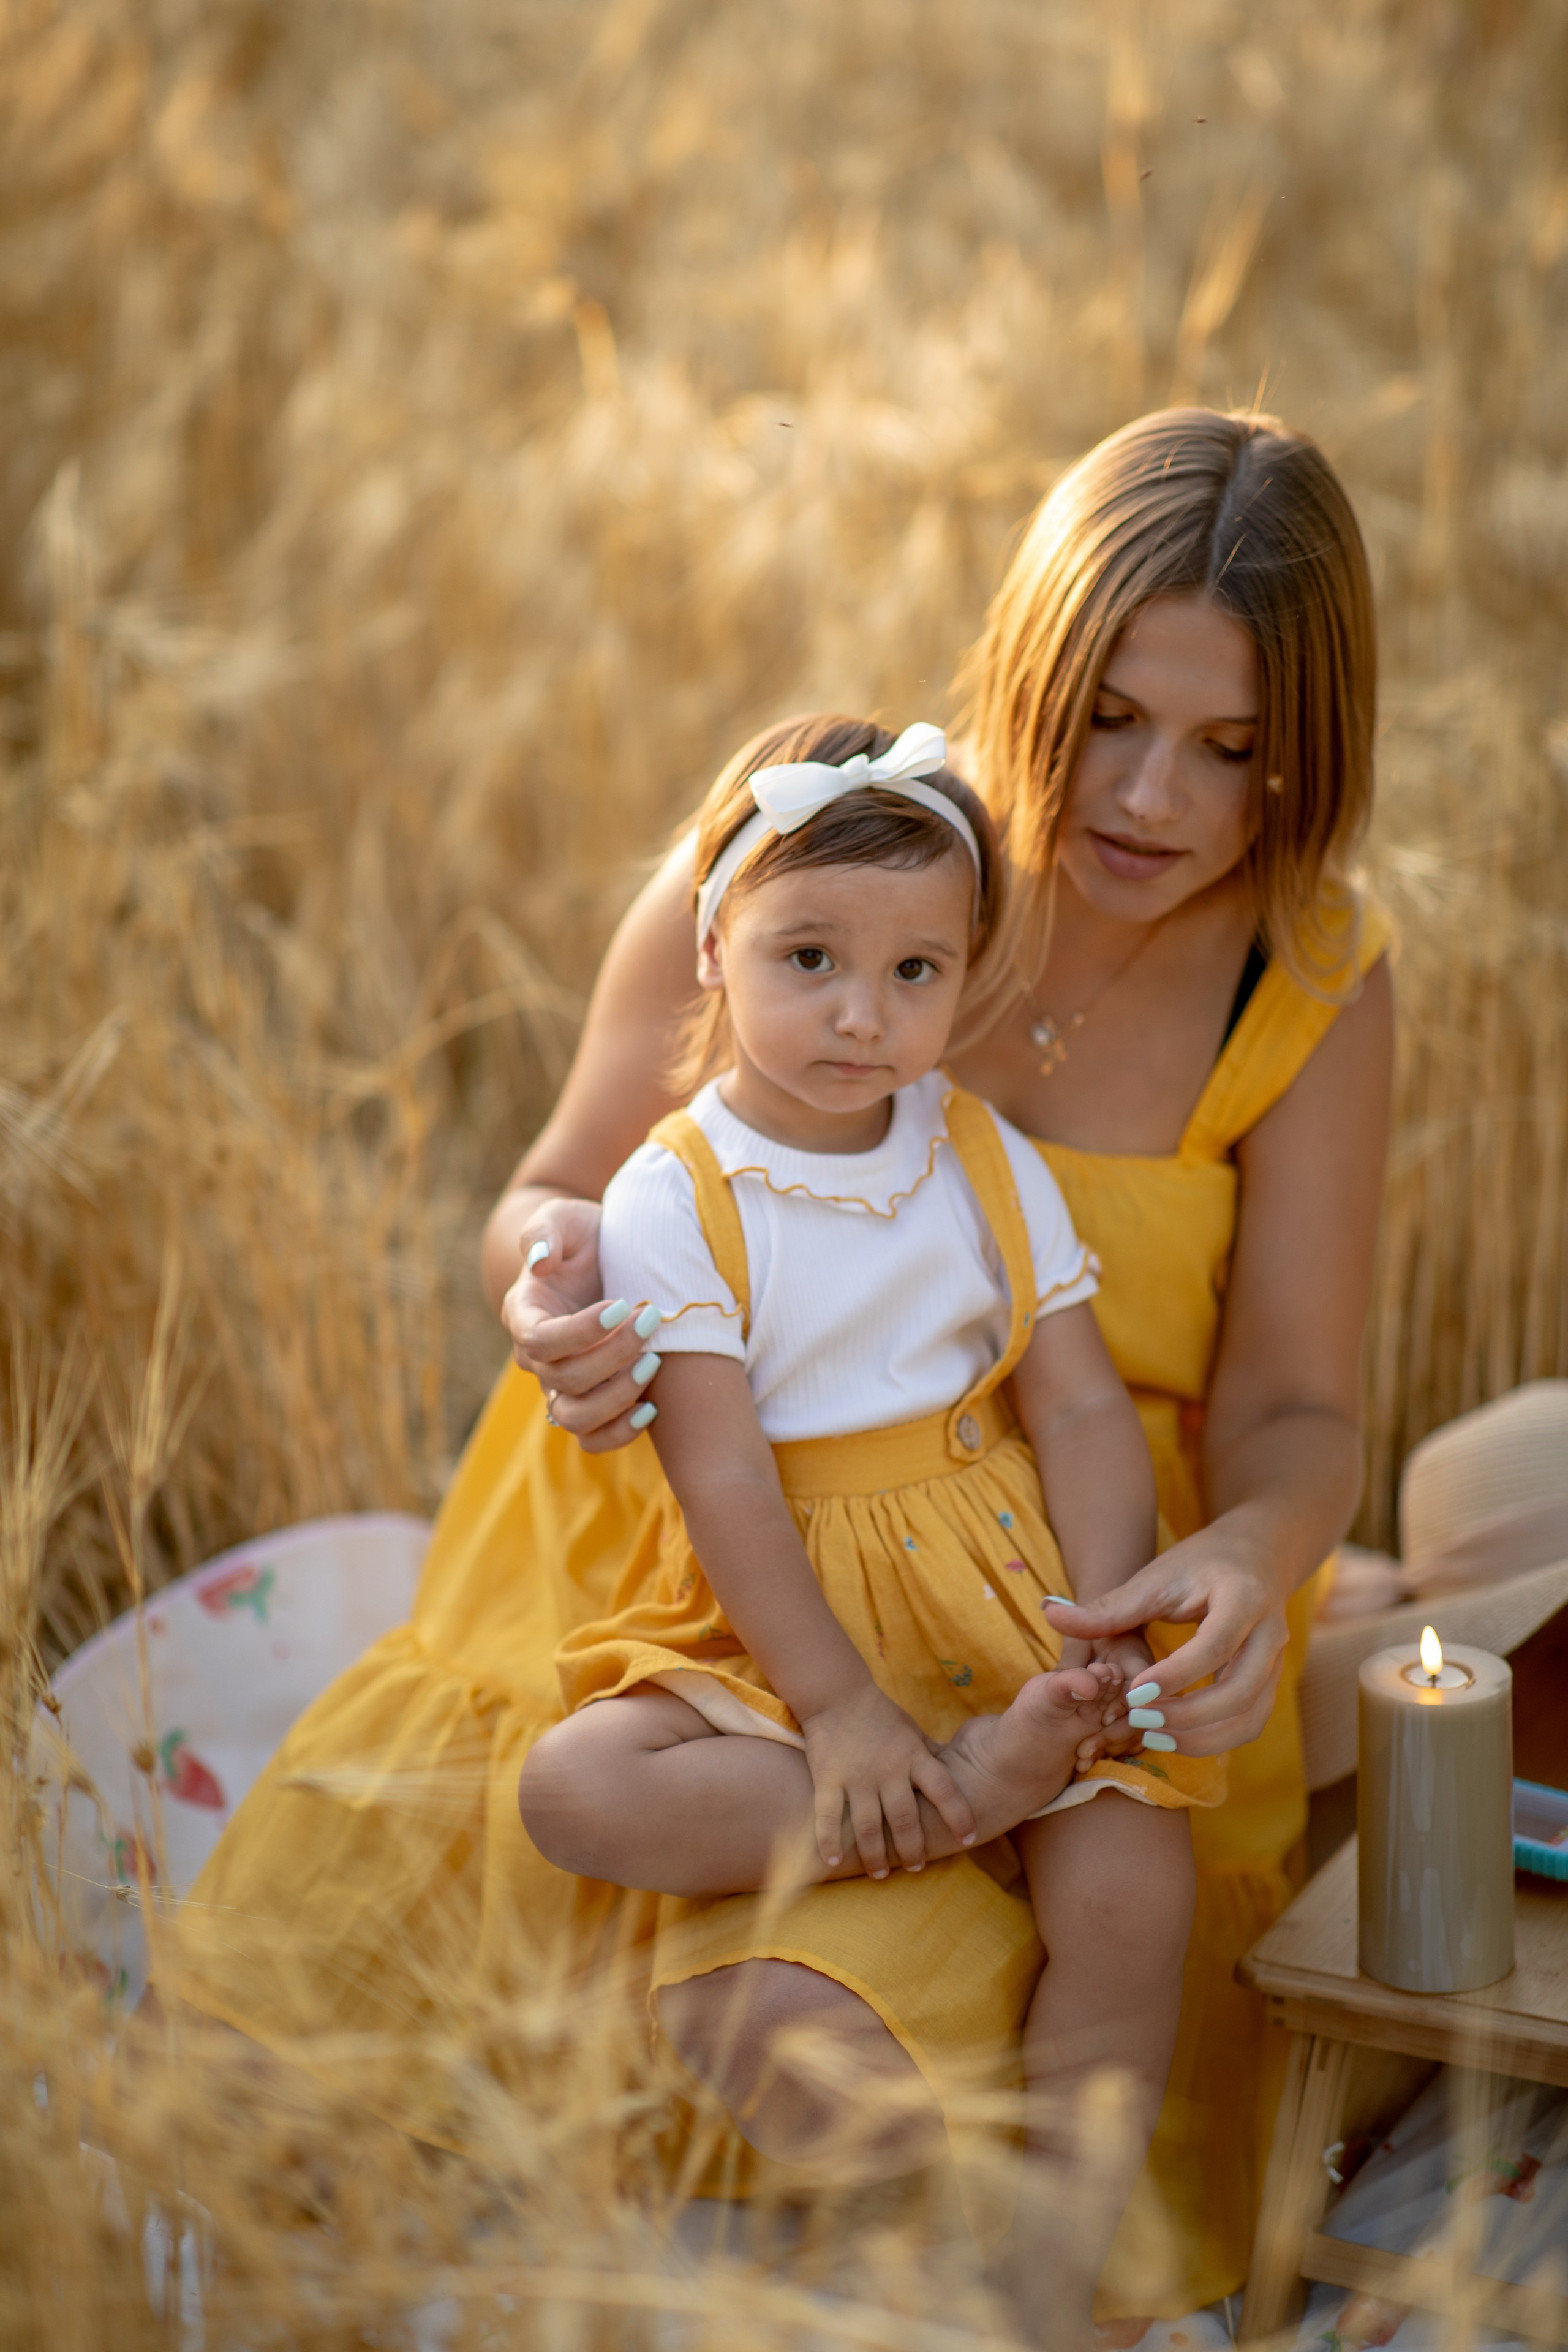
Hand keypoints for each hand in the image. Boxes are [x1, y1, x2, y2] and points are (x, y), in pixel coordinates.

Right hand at [500, 1198, 663, 1453]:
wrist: (607, 1256)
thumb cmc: (584, 1235)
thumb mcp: (564, 1216)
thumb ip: (544, 1231)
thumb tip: (538, 1263)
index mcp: (523, 1313)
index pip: (540, 1340)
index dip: (581, 1331)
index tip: (623, 1305)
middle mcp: (536, 1356)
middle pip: (564, 1378)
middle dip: (614, 1353)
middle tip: (651, 1318)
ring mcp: (561, 1384)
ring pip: (574, 1418)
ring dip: (617, 1396)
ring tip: (654, 1362)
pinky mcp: (589, 1401)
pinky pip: (592, 1439)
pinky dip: (620, 1433)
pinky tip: (652, 1407)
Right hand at [799, 1682, 975, 1876]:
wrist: (837, 1695)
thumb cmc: (881, 1716)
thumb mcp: (913, 1732)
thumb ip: (931, 1756)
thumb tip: (960, 1773)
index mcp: (914, 1756)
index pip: (945, 1790)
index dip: (959, 1816)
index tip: (968, 1839)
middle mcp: (888, 1770)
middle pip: (906, 1819)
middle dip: (913, 1850)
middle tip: (916, 1867)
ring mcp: (856, 1777)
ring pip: (869, 1827)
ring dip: (876, 1856)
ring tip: (881, 1874)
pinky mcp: (828, 1778)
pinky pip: (828, 1817)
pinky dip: (830, 1842)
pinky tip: (834, 1861)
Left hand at [1043, 1519, 1289, 1756]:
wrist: (1255, 1555)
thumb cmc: (1199, 1563)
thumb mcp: (1154, 1577)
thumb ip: (1107, 1606)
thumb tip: (1048, 1613)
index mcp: (1243, 1596)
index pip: (1215, 1645)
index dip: (1176, 1674)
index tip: (1134, 1694)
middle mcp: (1270, 1632)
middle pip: (1241, 1690)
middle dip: (1189, 1715)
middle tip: (1138, 1719)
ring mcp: (1277, 1661)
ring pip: (1250, 1716)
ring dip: (1202, 1736)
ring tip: (1152, 1735)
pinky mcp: (1271, 1682)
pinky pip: (1251, 1723)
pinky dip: (1215, 1739)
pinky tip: (1174, 1736)